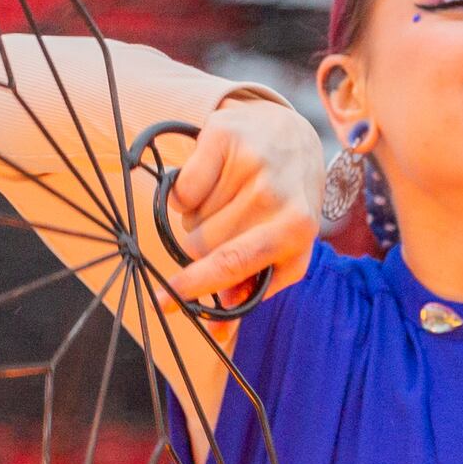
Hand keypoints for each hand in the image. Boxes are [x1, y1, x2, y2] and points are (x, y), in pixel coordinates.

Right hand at [163, 92, 321, 304]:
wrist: (292, 136)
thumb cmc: (285, 204)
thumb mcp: (288, 248)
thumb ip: (255, 288)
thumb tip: (218, 329)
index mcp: (296, 228)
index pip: (232, 263)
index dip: (195, 285)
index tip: (166, 301)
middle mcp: (274, 193)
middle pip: (201, 245)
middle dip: (202, 246)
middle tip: (226, 224)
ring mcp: (249, 160)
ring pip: (190, 219)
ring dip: (199, 218)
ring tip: (227, 200)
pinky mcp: (223, 134)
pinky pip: (181, 189)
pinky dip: (186, 192)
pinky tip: (213, 180)